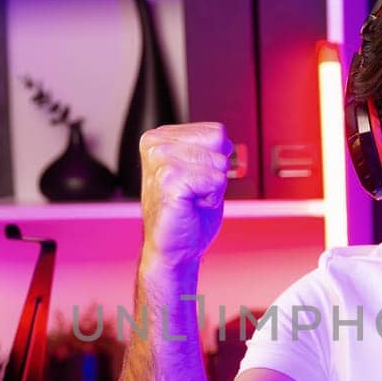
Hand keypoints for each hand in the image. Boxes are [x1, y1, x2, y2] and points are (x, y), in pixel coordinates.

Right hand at [138, 122, 231, 270]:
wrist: (174, 249)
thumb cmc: (187, 214)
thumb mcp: (203, 170)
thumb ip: (212, 149)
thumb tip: (225, 141)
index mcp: (160, 137)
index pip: (215, 132)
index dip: (215, 160)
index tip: (195, 180)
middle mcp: (156, 144)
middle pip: (218, 144)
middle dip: (215, 173)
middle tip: (194, 193)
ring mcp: (160, 161)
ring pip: (217, 163)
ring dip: (212, 187)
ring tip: (191, 200)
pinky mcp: (168, 180)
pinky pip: (214, 180)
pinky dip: (210, 198)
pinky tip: (190, 206)